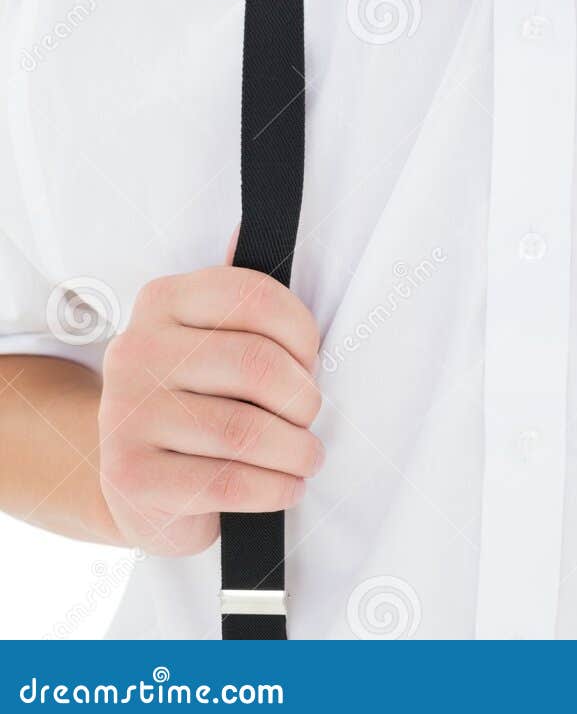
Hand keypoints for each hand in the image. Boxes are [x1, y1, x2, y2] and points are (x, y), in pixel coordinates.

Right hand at [98, 226, 323, 556]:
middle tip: (310, 416)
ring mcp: (126, 414)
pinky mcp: (132, 478)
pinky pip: (228, 482)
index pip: (254, 296)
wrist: (138, 482)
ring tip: (305, 455)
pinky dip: (275, 487)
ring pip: (244, 430)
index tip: (312, 360)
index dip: (302, 333)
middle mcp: (136, 350)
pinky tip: (286, 485)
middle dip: (302, 398)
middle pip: (254, 365)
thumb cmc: (197, 399)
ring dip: (296, 450)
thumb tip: (248, 226)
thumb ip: (238, 296)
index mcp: (163, 300)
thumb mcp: (214, 339)